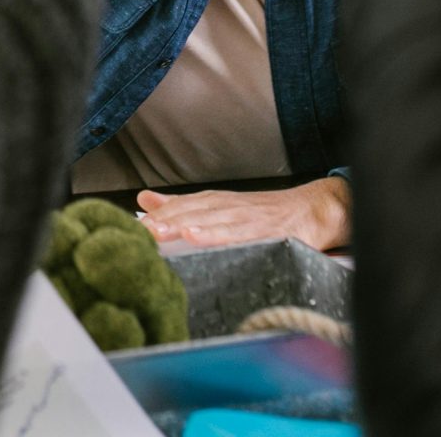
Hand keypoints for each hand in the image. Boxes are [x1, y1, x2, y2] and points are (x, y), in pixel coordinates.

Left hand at [137, 177, 351, 251]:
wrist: (309, 211)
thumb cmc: (261, 213)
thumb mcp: (219, 205)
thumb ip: (182, 205)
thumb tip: (144, 200)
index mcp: (214, 202)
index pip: (180, 206)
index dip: (157, 217)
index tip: (131, 227)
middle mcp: (227, 207)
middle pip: (190, 213)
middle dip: (164, 222)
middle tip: (139, 232)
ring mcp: (245, 219)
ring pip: (210, 221)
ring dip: (183, 226)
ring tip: (160, 233)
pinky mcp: (264, 232)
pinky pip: (237, 235)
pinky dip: (217, 236)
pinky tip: (196, 239)